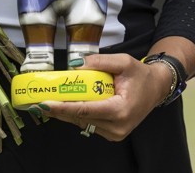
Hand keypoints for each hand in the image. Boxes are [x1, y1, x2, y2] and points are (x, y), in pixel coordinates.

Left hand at [36, 53, 167, 140]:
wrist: (156, 88)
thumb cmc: (141, 75)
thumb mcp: (123, 62)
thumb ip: (99, 61)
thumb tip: (75, 65)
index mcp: (120, 110)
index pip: (85, 110)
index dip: (62, 107)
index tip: (44, 104)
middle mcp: (116, 127)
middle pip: (80, 118)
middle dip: (59, 109)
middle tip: (38, 101)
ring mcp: (114, 133)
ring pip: (82, 122)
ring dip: (66, 112)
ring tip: (48, 102)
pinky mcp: (112, 134)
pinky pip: (89, 123)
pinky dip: (77, 114)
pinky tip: (65, 105)